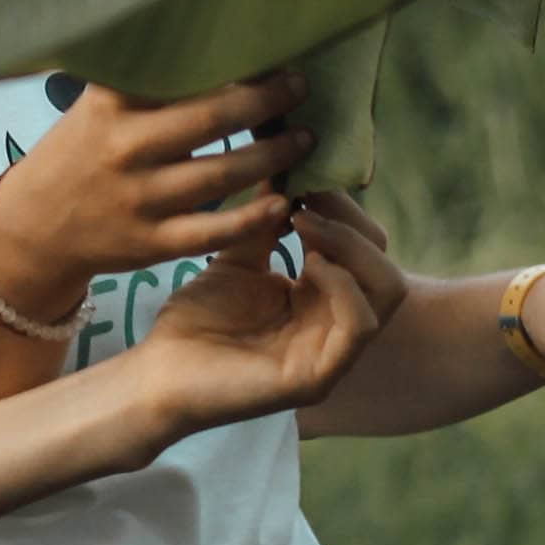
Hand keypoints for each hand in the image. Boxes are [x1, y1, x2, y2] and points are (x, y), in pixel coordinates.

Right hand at [0, 72, 312, 322]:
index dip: (231, 58)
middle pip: (211, 119)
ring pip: (222, 175)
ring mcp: (139, 200)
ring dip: (273, 155)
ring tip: (304, 138)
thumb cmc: (80, 153)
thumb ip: (143, 79)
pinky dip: (255, 218)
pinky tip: (283, 202)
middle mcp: (125, 149)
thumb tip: (212, 33)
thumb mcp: (96, 106)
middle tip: (300, 85)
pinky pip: (214, 232)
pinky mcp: (151, 244)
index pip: (178, 71)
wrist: (35, 228)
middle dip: (266, 100)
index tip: (269, 44)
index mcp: (111, 105)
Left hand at [130, 189, 406, 434]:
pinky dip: (343, 285)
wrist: (157, 374)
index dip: (344, 209)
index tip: (305, 178)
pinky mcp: (317, 378)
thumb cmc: (195, 323)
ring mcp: (332, 355)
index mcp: (323, 302)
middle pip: (386, 266)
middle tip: (308, 197)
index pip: (368, 249)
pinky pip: (361, 325)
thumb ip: (263, 221)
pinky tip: (308, 264)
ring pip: (387, 292)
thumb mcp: (235, 258)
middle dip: (352, 222)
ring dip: (350, 247)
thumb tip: (284, 167)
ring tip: (304, 225)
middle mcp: (336, 328)